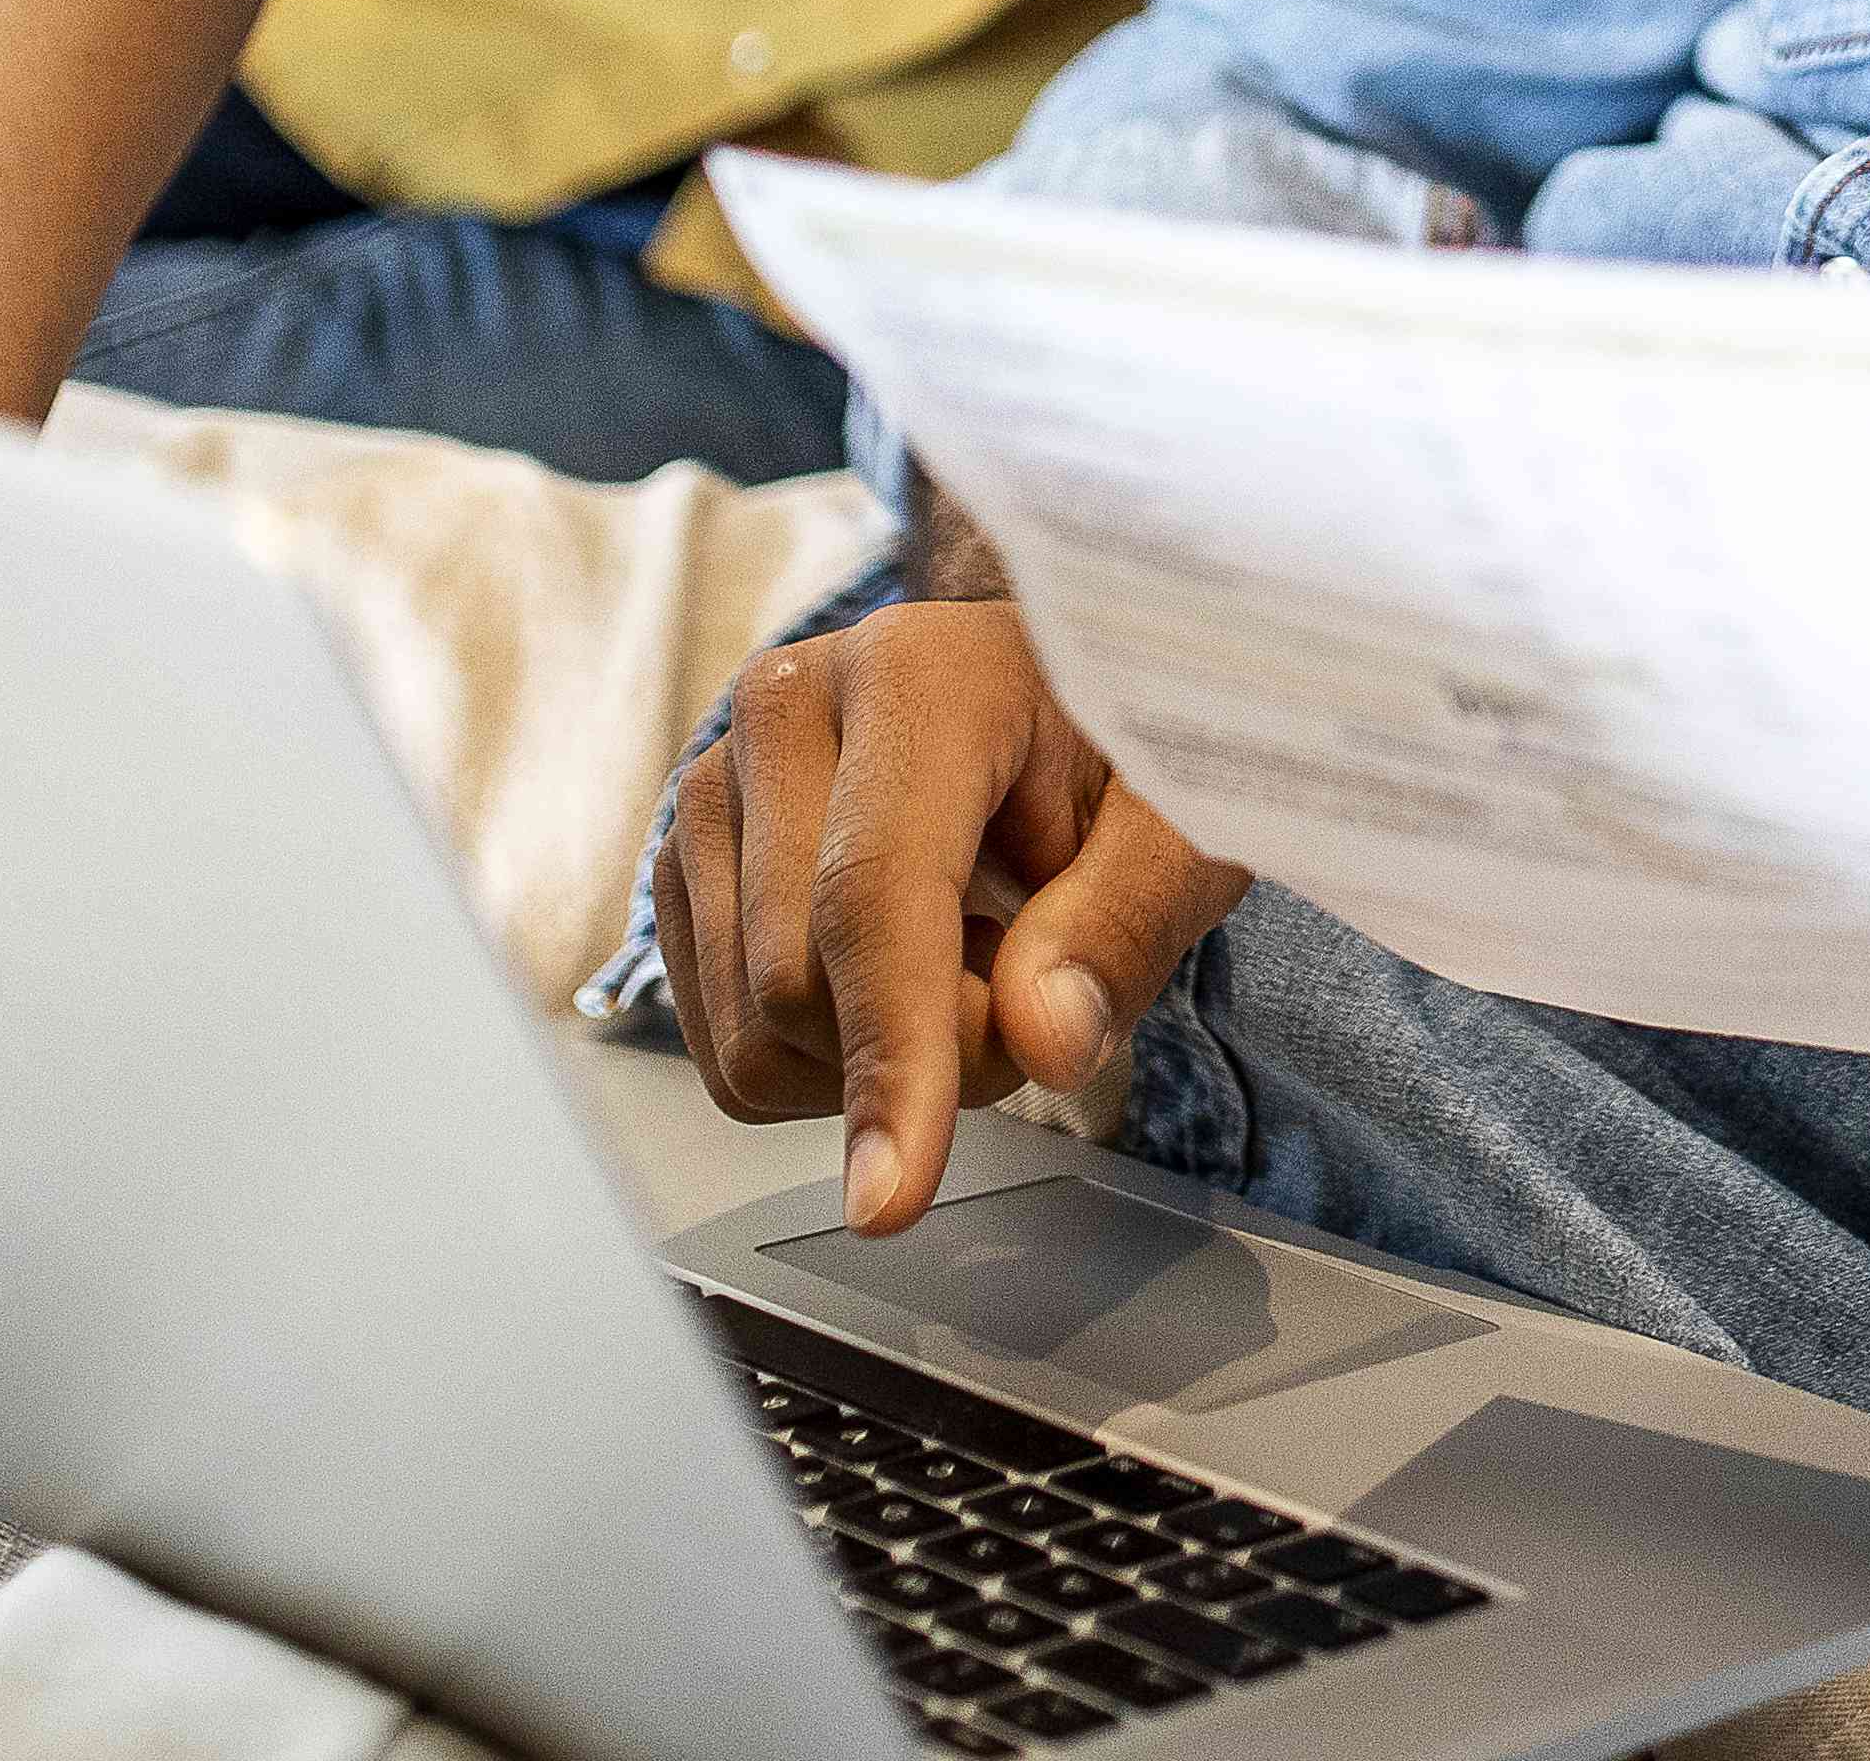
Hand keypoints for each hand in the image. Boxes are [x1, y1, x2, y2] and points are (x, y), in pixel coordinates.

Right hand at [649, 601, 1249, 1234]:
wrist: (1050, 695)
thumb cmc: (1122, 746)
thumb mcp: (1183, 821)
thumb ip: (1128, 920)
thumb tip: (1044, 1039)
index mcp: (916, 672)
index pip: (873, 896)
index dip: (889, 1053)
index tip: (894, 1198)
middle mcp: (783, 708)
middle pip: (798, 982)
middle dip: (934, 1047)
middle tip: (1039, 979)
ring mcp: (713, 783)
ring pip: (750, 1030)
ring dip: (878, 1052)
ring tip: (974, 949)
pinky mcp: (685, 860)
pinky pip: (727, 1043)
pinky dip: (828, 1052)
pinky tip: (900, 964)